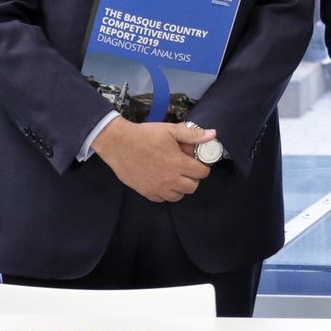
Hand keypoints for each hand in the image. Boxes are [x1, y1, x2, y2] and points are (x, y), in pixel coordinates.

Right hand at [92, 117, 213, 202]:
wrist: (118, 143)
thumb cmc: (145, 135)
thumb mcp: (171, 130)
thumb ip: (193, 135)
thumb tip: (213, 135)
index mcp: (178, 164)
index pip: (202, 173)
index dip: (202, 166)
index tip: (197, 161)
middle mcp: (169, 179)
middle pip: (192, 187)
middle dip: (193, 177)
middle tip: (187, 168)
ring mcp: (157, 188)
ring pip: (178, 196)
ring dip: (180, 187)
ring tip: (175, 175)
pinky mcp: (146, 192)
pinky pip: (162, 199)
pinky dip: (166, 192)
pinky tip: (163, 181)